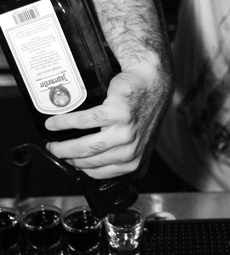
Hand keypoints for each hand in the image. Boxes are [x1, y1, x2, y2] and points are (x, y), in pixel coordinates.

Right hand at [44, 63, 172, 179]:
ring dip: (63, 146)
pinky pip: (84, 121)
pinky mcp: (117, 114)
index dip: (78, 169)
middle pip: (89, 161)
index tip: (66, 163)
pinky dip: (65, 122)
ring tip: (52, 142)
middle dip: (66, 158)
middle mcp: (132, 151)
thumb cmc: (145, 108)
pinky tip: (54, 123)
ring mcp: (125, 133)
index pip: (99, 173)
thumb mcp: (141, 140)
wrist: (152, 81)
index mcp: (135, 162)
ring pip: (85, 146)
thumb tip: (114, 172)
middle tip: (54, 151)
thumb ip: (129, 156)